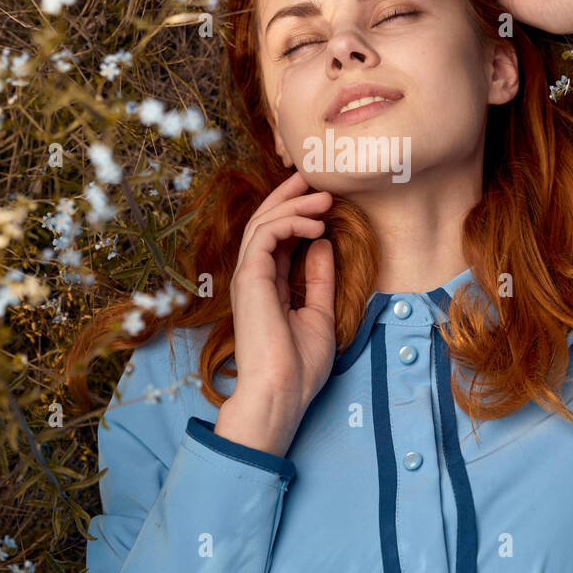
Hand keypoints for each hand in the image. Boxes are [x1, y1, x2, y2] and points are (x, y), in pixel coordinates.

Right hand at [228, 170, 335, 414]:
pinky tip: (316, 226)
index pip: (278, 239)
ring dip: (294, 205)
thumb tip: (322, 245)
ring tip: (324, 197)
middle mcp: (254, 278)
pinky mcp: (249, 278)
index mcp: (268, 287)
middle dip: (290, 197)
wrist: (281, 393)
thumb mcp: (319, 314)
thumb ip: (319, 279)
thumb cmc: (299, 366)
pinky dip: (290, 223)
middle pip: (265, 223)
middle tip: (315, 179)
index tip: (323, 200)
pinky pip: (264, 236)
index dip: (298, 214)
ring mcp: (248, 277)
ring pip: (263, 223)